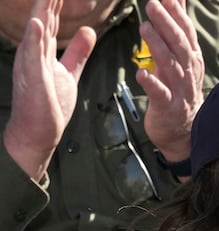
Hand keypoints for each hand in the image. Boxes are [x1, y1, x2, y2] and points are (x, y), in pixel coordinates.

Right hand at [2, 0, 94, 180]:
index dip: (56, 0)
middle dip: (49, 0)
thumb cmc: (49, 103)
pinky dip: (35, 39)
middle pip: (43, 18)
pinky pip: (34, 56)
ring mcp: (32, 64)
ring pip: (37, 31)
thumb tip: (88, 30)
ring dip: (42, 10)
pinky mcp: (34, 79)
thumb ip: (78, 52)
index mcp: (43, 50)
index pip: (51, 18)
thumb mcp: (69, 71)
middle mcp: (34, 52)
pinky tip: (38, 24)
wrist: (38, 132)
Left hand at [136, 0, 203, 162]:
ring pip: (171, 65)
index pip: (186, 32)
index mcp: (192, 59)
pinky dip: (152, 83)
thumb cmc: (178, 89)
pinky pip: (160, 94)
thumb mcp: (181, 59)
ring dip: (158, 47)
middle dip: (167, 24)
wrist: (184, 131)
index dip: (177, 14)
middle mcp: (189, 72)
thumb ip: (178, 30)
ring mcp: (180, 90)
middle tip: (152, 5)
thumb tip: (176, 0)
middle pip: (180, 45)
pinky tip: (141, 73)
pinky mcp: (168, 107)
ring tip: (144, 29)